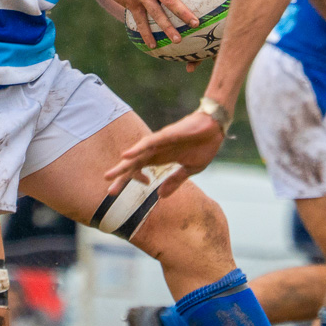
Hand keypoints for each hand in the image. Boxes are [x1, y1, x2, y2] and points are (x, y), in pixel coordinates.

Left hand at [106, 109, 224, 196]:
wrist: (216, 128)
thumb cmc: (204, 146)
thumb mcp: (190, 169)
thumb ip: (174, 181)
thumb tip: (160, 197)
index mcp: (161, 158)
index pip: (139, 170)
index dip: (130, 180)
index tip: (119, 193)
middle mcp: (156, 150)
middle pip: (134, 164)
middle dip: (121, 176)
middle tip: (109, 191)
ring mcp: (160, 142)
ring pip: (138, 154)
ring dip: (124, 165)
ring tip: (110, 175)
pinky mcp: (167, 135)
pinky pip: (149, 142)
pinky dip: (137, 148)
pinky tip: (126, 155)